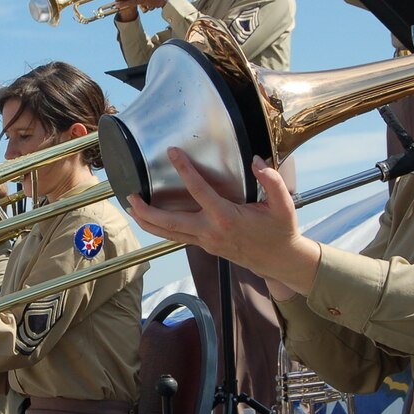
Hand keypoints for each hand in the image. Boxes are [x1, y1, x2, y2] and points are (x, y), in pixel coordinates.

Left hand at [125, 149, 320, 295]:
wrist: (281, 261)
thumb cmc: (281, 231)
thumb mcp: (283, 204)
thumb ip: (272, 180)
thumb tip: (256, 160)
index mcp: (226, 218)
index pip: (199, 191)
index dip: (184, 169)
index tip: (172, 153)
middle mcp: (211, 232)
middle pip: (169, 223)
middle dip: (146, 211)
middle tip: (129, 196)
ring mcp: (205, 242)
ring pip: (168, 235)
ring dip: (147, 222)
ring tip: (131, 207)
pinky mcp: (205, 247)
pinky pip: (177, 238)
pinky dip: (160, 229)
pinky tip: (152, 219)